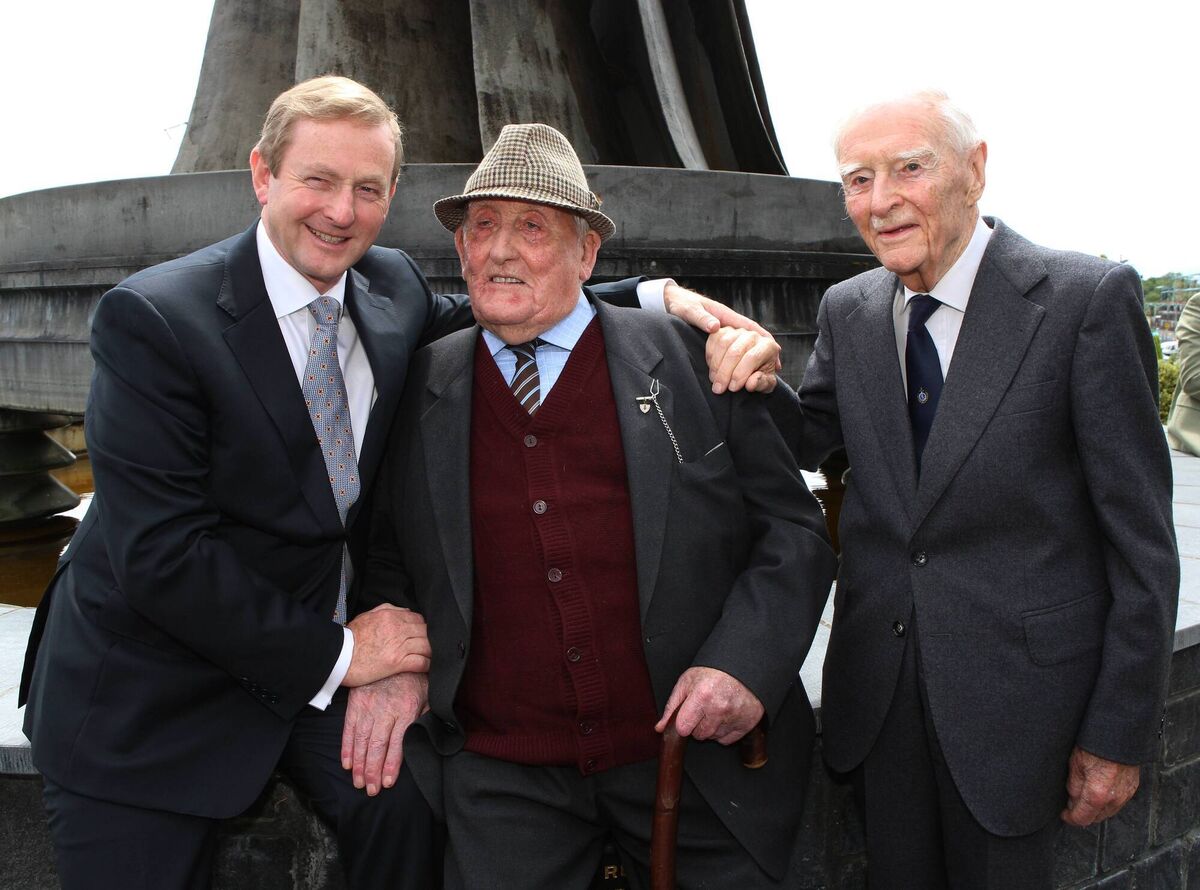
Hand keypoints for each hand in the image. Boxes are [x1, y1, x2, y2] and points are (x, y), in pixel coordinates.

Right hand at [341, 672, 428, 795]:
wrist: (396, 652)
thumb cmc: (415, 678)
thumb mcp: (427, 695)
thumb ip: (426, 717)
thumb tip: (426, 739)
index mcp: (406, 709)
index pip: (397, 744)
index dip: (391, 765)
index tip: (387, 783)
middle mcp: (385, 709)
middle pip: (377, 746)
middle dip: (372, 771)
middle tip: (370, 790)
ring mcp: (368, 706)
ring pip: (361, 740)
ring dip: (358, 764)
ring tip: (358, 782)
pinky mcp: (356, 702)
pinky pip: (349, 728)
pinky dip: (346, 747)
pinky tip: (346, 763)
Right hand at [343, 604, 430, 686]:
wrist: (338, 658)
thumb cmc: (350, 638)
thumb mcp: (367, 616)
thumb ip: (388, 610)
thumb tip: (406, 611)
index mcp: (391, 616)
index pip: (418, 619)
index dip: (423, 628)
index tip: (424, 635)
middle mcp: (398, 628)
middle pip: (425, 632)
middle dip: (430, 639)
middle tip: (431, 647)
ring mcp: (399, 646)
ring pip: (427, 646)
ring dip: (431, 652)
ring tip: (431, 658)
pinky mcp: (397, 663)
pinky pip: (421, 662)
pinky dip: (427, 665)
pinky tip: (428, 667)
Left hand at [654, 666, 763, 744]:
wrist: (742, 666)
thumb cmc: (713, 672)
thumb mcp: (687, 682)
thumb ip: (672, 706)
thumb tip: (660, 728)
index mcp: (702, 696)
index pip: (683, 728)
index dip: (683, 723)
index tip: (688, 716)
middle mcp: (719, 708)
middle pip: (699, 735)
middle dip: (698, 725)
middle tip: (704, 709)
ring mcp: (735, 717)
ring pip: (713, 737)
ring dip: (712, 728)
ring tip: (716, 709)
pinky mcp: (747, 723)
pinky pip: (728, 740)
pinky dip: (725, 731)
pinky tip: (726, 716)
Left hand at [663, 284, 780, 392]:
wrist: (670, 302)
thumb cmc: (681, 304)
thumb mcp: (689, 310)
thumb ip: (701, 318)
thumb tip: (715, 327)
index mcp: (725, 316)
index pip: (750, 327)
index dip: (764, 339)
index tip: (775, 353)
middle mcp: (727, 324)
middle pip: (749, 341)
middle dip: (758, 358)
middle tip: (770, 372)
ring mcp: (723, 332)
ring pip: (743, 348)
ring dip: (752, 361)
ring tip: (761, 377)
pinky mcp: (717, 340)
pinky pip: (732, 352)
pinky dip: (741, 363)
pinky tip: (745, 374)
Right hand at [705, 326, 780, 393]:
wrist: (754, 367)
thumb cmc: (760, 375)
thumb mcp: (766, 384)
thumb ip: (761, 384)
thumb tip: (750, 383)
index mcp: (768, 346)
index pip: (752, 358)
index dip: (740, 374)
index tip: (733, 388)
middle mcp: (754, 335)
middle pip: (735, 352)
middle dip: (725, 373)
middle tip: (719, 388)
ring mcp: (738, 331)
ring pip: (723, 344)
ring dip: (715, 365)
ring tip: (715, 380)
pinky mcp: (725, 330)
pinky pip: (714, 338)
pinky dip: (710, 355)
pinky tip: (712, 369)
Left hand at [1061, 746, 1139, 826]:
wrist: (1118, 734)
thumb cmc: (1095, 744)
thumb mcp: (1075, 764)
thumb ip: (1073, 787)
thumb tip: (1072, 800)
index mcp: (1097, 794)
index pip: (1082, 818)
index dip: (1070, 818)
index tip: (1064, 815)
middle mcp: (1114, 798)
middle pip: (1096, 818)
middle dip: (1083, 814)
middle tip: (1071, 806)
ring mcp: (1126, 794)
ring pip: (1108, 812)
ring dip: (1095, 809)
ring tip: (1084, 798)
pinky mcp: (1132, 788)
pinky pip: (1118, 802)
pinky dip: (1107, 802)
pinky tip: (1099, 792)